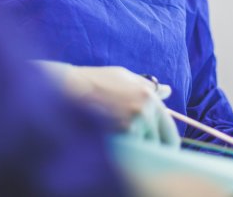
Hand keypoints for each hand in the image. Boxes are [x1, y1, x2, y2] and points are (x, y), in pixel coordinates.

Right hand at [42, 63, 179, 146]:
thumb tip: (167, 90)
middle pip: (160, 146)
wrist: (63, 89)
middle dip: (150, 149)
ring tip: (117, 142)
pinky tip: (110, 146)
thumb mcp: (123, 77)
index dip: (164, 145)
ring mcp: (129, 126)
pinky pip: (127, 156)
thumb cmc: (92, 81)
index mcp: (149, 97)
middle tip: (135, 149)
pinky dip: (122, 155)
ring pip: (142, 153)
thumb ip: (147, 86)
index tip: (157, 151)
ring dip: (134, 151)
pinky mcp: (114, 138)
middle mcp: (143, 112)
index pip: (169, 134)